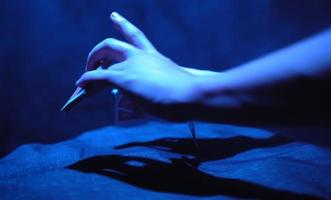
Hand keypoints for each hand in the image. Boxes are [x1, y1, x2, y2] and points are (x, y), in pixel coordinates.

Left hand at [76, 12, 207, 105]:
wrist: (190, 95)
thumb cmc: (190, 94)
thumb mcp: (176, 85)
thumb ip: (163, 85)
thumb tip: (151, 97)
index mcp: (154, 56)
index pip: (136, 36)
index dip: (123, 25)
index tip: (113, 16)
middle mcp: (140, 56)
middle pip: (113, 44)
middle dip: (98, 51)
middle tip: (92, 60)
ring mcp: (131, 65)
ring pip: (103, 59)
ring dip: (91, 66)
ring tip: (85, 78)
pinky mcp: (123, 78)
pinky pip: (97, 76)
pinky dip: (86, 79)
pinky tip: (80, 85)